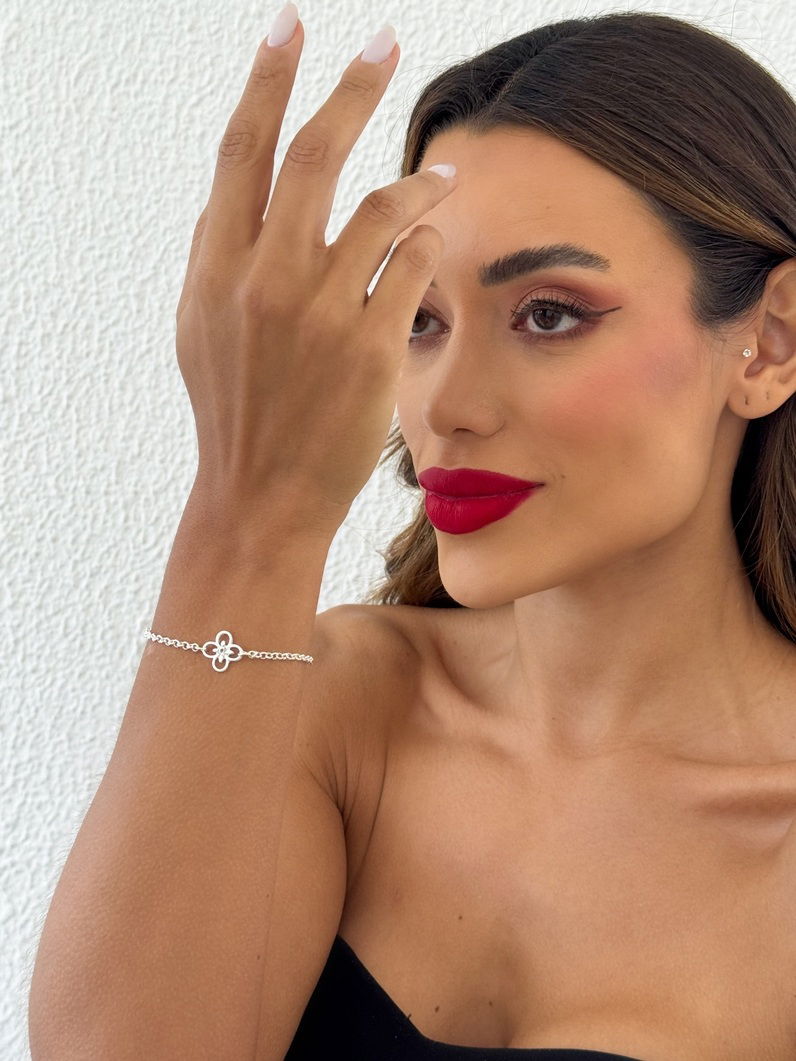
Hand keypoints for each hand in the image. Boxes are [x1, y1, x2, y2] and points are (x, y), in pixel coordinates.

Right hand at [175, 16, 456, 538]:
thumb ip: (223, 257)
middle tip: (386, 42)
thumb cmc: (237, 411)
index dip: (266, 80)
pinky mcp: (370, 347)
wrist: (261, 496)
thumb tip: (245, 188)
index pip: (241, 152)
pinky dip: (428, 245)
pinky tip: (434, 249)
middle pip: (314, 156)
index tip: (290, 26)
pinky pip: (414, 266)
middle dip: (352, 88)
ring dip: (418, 182)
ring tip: (444, 174)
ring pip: (381, 208)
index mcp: (214, 270)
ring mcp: (318, 314)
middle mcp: (263, 282)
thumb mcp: (204, 329)